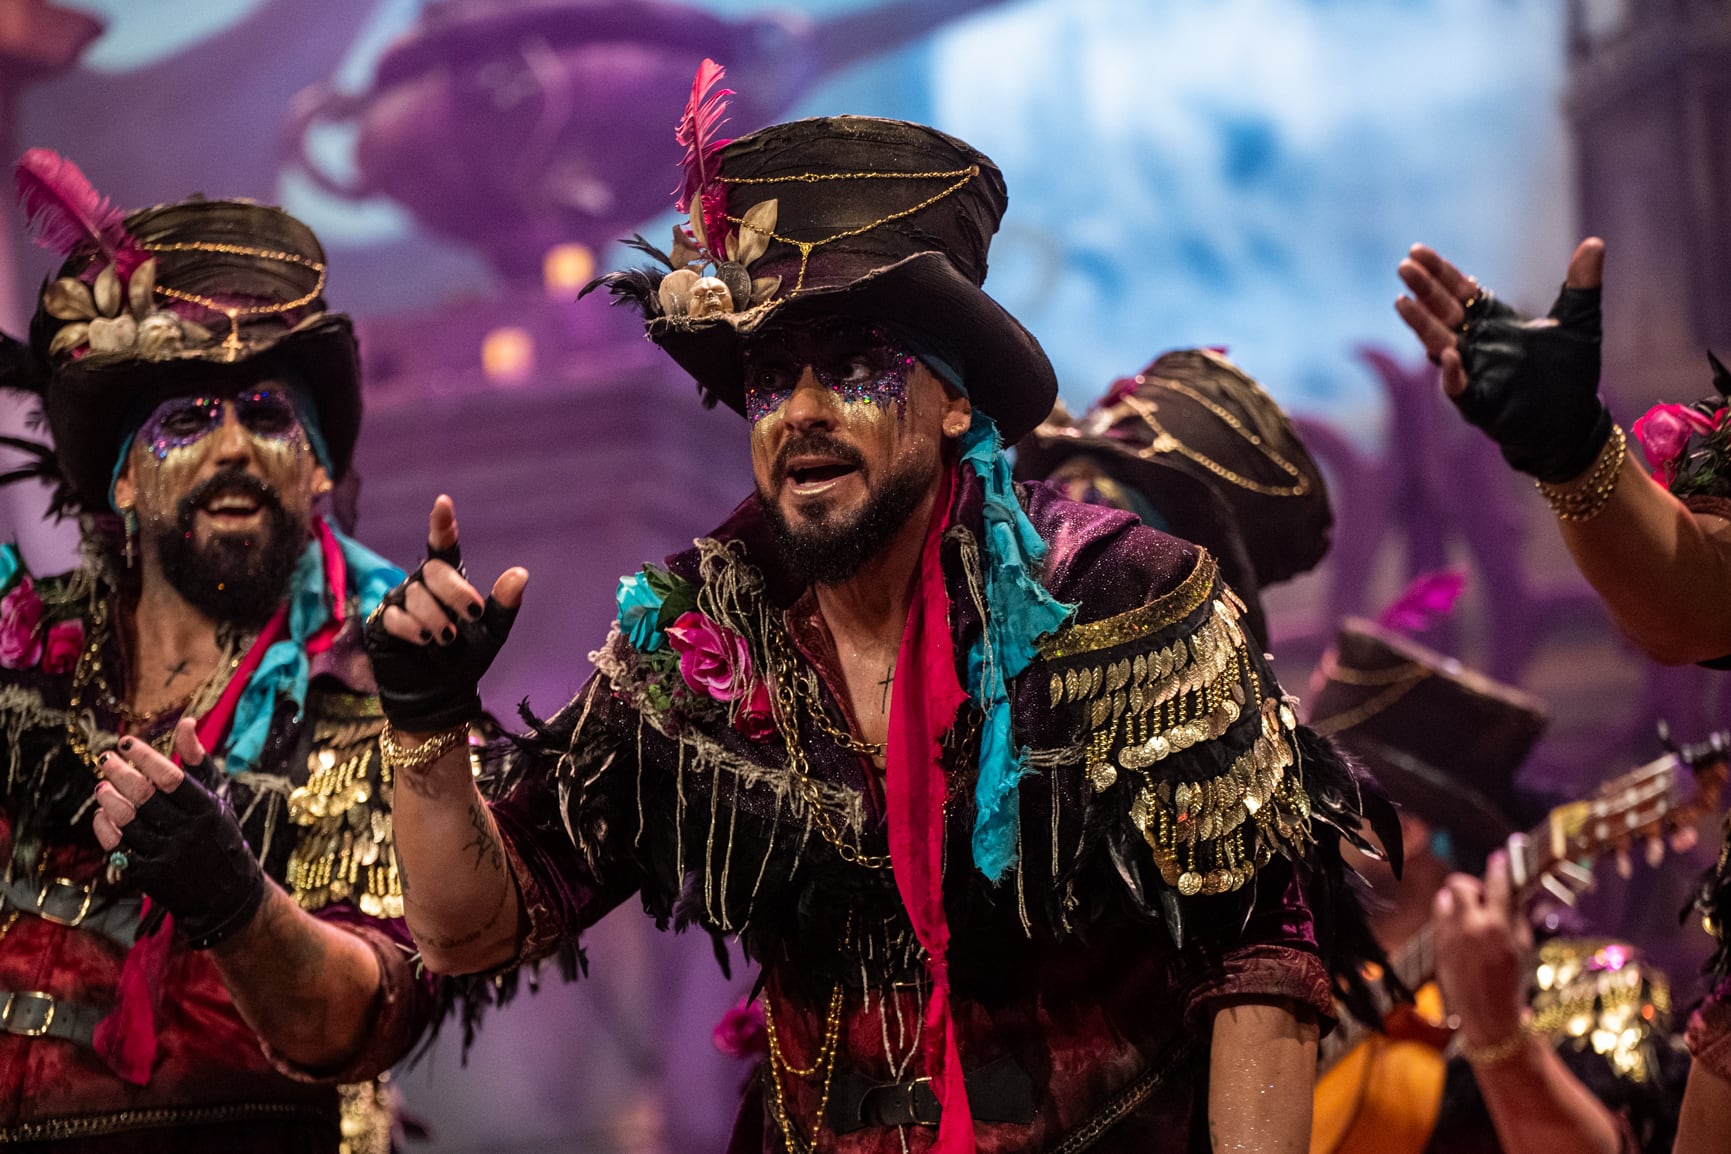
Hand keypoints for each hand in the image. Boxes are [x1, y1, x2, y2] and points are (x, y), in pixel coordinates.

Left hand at [92, 719, 265, 949]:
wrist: (226, 895)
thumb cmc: (218, 836)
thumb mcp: (218, 798)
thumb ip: (199, 761)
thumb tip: (186, 723)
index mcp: (208, 811)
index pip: (171, 778)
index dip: (145, 757)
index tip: (125, 742)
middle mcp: (188, 833)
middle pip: (144, 797)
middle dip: (119, 773)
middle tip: (105, 760)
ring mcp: (166, 856)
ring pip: (127, 821)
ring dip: (108, 799)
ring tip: (102, 785)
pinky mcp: (148, 877)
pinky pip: (117, 848)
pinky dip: (105, 828)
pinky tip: (102, 813)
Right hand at [366, 495, 527, 732]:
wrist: (441, 694)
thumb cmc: (467, 659)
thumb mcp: (493, 633)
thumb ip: (504, 604)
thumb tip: (520, 572)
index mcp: (450, 582)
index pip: (443, 547)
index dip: (442, 524)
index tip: (443, 502)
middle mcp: (423, 585)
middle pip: (433, 570)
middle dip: (455, 591)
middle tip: (471, 616)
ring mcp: (400, 602)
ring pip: (415, 594)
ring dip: (436, 618)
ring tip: (446, 639)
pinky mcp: (382, 623)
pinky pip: (395, 616)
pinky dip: (413, 629)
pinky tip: (422, 642)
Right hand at [1396, 238, 1610, 482]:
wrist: (1573, 425)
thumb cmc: (1571, 374)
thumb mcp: (1579, 323)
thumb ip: (1581, 285)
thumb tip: (1595, 243)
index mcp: (1494, 323)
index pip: (1460, 292)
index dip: (1439, 272)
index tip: (1417, 251)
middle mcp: (1477, 346)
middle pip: (1444, 312)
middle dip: (1424, 290)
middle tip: (1404, 267)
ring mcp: (1476, 374)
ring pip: (1441, 346)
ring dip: (1422, 326)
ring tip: (1403, 302)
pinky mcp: (1482, 405)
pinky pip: (1461, 391)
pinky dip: (1453, 375)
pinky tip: (1449, 356)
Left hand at [1432, 851, 1532, 1047]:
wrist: (1488, 1017)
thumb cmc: (1513, 983)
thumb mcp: (1524, 948)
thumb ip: (1517, 917)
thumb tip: (1514, 894)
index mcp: (1498, 927)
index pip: (1497, 884)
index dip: (1499, 867)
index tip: (1502, 857)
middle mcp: (1470, 927)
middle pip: (1459, 884)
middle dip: (1471, 885)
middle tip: (1483, 895)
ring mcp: (1449, 935)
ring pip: (1444, 898)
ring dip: (1457, 900)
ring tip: (1471, 913)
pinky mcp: (1436, 945)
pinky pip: (1438, 917)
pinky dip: (1449, 916)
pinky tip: (1462, 929)